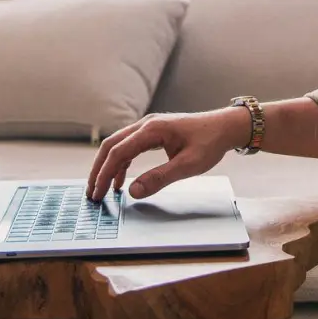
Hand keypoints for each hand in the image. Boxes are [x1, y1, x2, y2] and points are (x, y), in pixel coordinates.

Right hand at [85, 108, 248, 200]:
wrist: (226, 127)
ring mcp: (149, 127)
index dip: (104, 174)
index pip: (118, 152)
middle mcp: (146, 124)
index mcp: (152, 130)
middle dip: (98, 170)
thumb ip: (159, 178)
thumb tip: (133, 191)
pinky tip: (121, 181)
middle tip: (92, 193)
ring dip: (108, 167)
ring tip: (103, 190)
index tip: (97, 193)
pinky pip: (129, 147)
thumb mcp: (187, 165)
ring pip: (118, 146)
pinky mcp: (153, 132)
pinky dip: (121, 164)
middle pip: (111, 146)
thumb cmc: (210, 142)